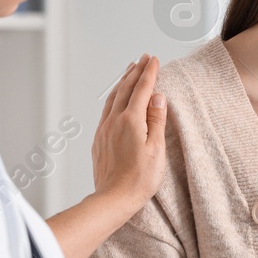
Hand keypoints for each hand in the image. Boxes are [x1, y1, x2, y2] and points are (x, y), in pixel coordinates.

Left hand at [45, 56, 168, 257]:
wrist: (113, 199)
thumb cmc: (139, 180)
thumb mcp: (156, 150)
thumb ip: (156, 120)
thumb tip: (157, 96)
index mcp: (131, 121)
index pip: (142, 90)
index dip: (149, 73)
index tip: (154, 59)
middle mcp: (114, 121)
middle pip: (125, 89)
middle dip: (135, 72)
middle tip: (143, 58)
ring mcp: (104, 130)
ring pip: (113, 98)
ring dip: (122, 82)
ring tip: (129, 71)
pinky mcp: (99, 139)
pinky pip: (106, 110)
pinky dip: (114, 97)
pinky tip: (116, 98)